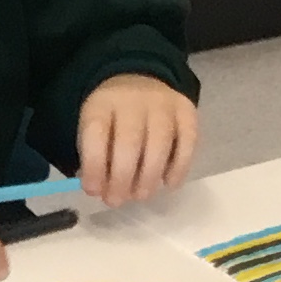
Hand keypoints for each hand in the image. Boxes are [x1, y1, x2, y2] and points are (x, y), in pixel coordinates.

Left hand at [77, 77, 199, 205]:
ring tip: (140, 195)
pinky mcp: (187, 110)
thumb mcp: (93, 130)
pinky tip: (169, 183)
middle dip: (122, 177)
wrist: (139, 80)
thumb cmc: (112, 119)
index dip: (94, 165)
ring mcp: (163, 104)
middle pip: (130, 140)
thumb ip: (95, 159)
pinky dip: (180, 166)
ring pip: (160, 142)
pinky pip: (188, 141)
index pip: (96, 133)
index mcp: (102, 104)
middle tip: (117, 201)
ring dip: (149, 176)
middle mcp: (133, 100)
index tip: (93, 191)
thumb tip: (102, 191)